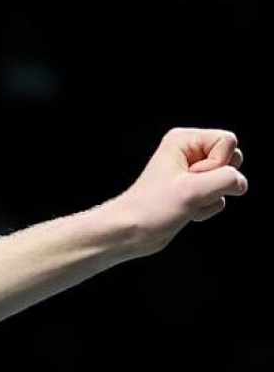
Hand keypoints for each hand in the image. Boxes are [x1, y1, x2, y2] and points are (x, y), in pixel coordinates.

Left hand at [108, 127, 247, 254]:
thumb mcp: (195, 189)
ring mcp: (192, 172)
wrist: (130, 232)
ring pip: (228, 180)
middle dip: (217, 181)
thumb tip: (240, 183)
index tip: (191, 177)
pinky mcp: (194, 191)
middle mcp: (189, 152)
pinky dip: (207, 208)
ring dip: (212, 198)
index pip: (228, 141)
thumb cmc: (152, 208)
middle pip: (233, 159)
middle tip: (189, 190)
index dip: (217, 163)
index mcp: (184, 140)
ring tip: (186, 203)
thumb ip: (228, 179)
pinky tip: (187, 212)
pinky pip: (220, 196)